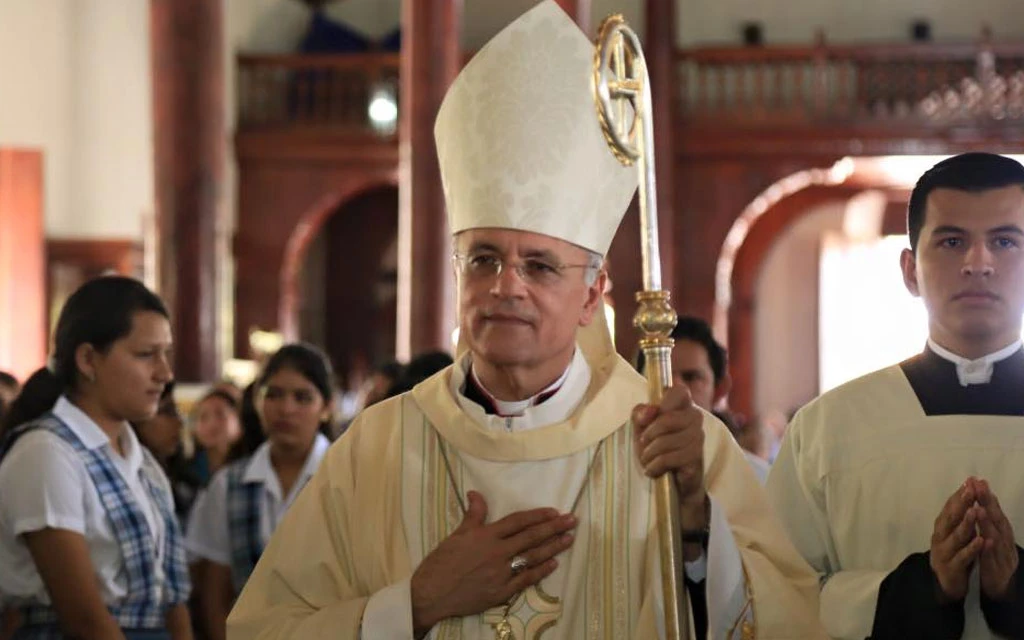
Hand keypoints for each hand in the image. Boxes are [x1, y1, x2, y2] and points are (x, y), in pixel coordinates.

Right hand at [409, 491, 576, 635]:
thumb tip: (476, 493)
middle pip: (531, 537)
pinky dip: (541, 571)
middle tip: (572, 521)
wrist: (431, 594)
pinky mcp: (501, 592)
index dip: (537, 516)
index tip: (554, 512)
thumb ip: (473, 515)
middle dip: (554, 528)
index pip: (518, 521)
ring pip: (532, 557)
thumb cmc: (441, 562)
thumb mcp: (457, 535)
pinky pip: (526, 580)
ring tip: (569, 539)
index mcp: (486, 536)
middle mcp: (497, 553)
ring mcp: (501, 574)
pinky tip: (554, 564)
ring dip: (553, 547)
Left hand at [633, 385, 707, 558]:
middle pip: (667, 418)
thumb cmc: (657, 449)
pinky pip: (668, 458)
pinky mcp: (696, 458)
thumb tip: (649, 412)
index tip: (649, 419)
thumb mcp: (642, 429)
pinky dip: (655, 466)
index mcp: (683, 406)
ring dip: (649, 453)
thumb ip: (640, 414)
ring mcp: (698, 438)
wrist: (671, 481)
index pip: (679, 391)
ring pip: (665, 440)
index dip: (662, 403)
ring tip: (648, 460)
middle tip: (644, 445)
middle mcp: (695, 418)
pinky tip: (653, 470)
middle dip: (648, 435)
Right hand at [930, 479, 984, 602]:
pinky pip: (963, 556)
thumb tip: (967, 491)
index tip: (970, 481)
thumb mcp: (956, 532)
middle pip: (951, 518)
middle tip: (971, 490)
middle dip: (961, 503)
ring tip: (975, 511)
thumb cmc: (954, 552)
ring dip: (966, 523)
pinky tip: (981, 540)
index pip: (950, 507)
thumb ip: (960, 515)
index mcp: (942, 526)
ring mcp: (944, 551)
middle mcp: (940, 536)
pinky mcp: (951, 567)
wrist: (946, 582)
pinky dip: (972, 548)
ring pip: (956, 535)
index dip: (959, 494)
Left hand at [972, 478, 1019, 600]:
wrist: (1001, 587)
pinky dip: (988, 549)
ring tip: (980, 509)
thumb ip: (989, 520)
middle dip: (988, 503)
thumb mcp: (992, 537)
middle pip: (998, 520)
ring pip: (996, 538)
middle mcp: (1005, 541)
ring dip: (988, 524)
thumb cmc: (994, 557)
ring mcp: (1003, 556)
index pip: (995, 511)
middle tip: (979, 487)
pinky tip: (984, 540)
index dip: (987, 496)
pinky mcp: (997, 570)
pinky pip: (993, 559)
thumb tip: (984, 498)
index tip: (978, 480)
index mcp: (1002, 532)